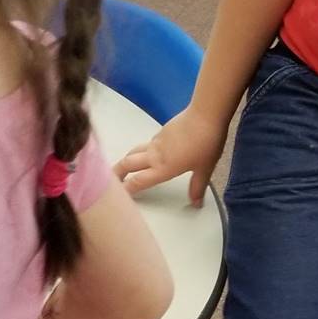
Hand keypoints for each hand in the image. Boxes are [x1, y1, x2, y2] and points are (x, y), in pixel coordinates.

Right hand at [113, 107, 227, 206]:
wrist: (205, 115)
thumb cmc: (205, 142)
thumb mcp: (204, 168)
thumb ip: (197, 186)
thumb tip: (196, 203)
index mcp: (162, 168)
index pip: (137, 182)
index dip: (126, 190)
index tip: (119, 196)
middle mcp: (154, 156)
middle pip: (126, 164)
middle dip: (116, 174)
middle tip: (111, 181)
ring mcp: (155, 143)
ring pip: (133, 152)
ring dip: (126, 161)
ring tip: (125, 167)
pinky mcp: (159, 133)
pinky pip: (145, 145)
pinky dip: (141, 151)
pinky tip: (149, 154)